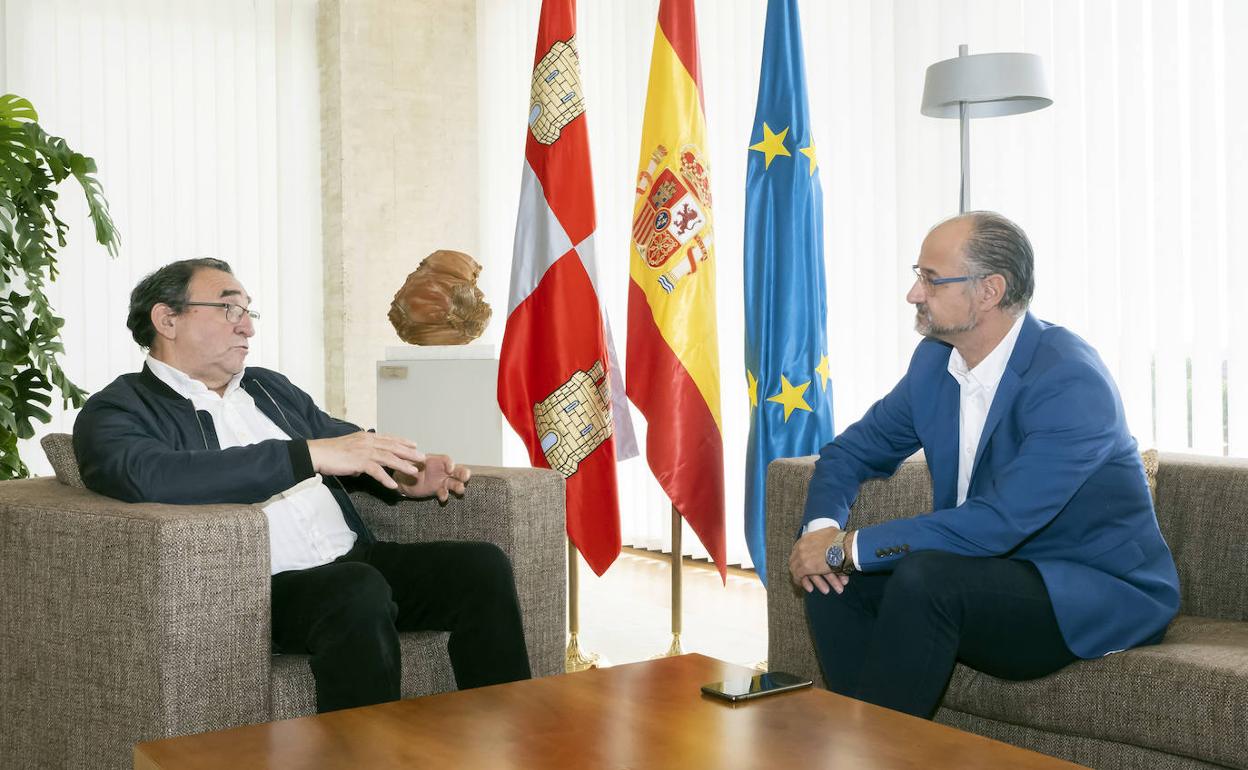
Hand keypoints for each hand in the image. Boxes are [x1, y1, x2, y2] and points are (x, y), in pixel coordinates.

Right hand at [307, 431, 425, 489]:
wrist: (318, 453)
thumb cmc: (331, 452)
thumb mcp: (349, 448)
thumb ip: (359, 455)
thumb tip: (362, 467)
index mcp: (366, 437)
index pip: (388, 438)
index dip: (403, 441)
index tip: (414, 444)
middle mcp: (368, 441)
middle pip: (393, 447)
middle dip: (409, 453)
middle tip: (422, 458)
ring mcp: (364, 451)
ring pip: (389, 458)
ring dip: (403, 466)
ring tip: (414, 472)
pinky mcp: (359, 462)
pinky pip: (376, 471)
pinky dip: (386, 479)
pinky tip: (393, 486)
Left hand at [394, 454, 470, 502]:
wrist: (403, 481)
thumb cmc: (407, 468)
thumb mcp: (408, 463)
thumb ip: (414, 463)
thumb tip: (415, 462)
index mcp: (436, 460)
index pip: (446, 460)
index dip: (450, 463)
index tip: (450, 469)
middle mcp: (441, 470)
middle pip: (456, 470)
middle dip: (463, 473)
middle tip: (466, 478)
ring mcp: (441, 480)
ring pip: (454, 482)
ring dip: (458, 486)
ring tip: (461, 490)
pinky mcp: (438, 490)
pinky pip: (444, 492)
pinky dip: (445, 495)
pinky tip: (443, 498)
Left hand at [789, 527, 850, 594]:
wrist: (845, 546)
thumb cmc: (842, 540)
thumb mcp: (830, 533)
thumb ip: (825, 536)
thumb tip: (829, 536)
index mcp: (807, 537)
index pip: (798, 549)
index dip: (801, 557)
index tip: (804, 563)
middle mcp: (801, 546)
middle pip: (795, 559)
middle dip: (801, 569)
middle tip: (804, 576)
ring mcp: (802, 556)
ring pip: (797, 569)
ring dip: (806, 578)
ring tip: (810, 586)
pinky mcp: (805, 567)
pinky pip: (798, 576)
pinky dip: (802, 582)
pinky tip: (808, 587)